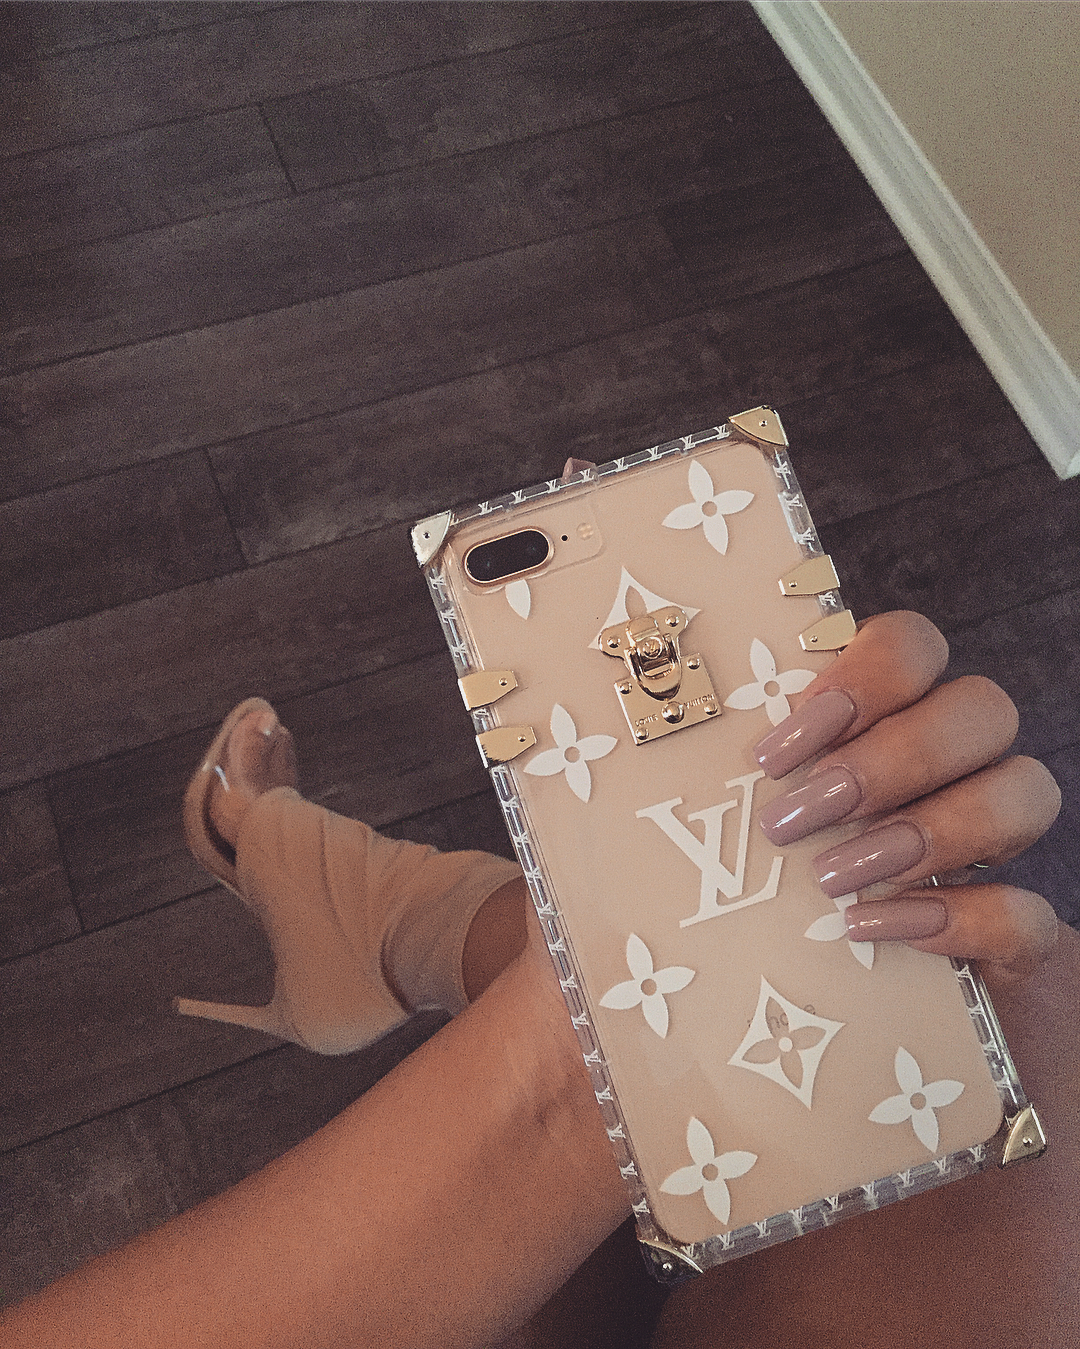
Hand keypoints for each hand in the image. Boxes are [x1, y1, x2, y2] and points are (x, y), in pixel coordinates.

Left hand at [753, 611, 1060, 991]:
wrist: (842, 1003)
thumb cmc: (766, 887)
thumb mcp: (738, 819)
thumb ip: (727, 779)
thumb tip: (646, 760)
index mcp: (897, 715)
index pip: (914, 646)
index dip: (861, 679)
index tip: (779, 749)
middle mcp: (961, 763)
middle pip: (982, 708)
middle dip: (888, 758)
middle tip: (798, 816)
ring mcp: (996, 844)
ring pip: (1027, 791)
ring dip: (926, 829)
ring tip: (830, 876)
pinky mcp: (1013, 932)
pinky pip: (1027, 912)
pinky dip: (957, 918)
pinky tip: (876, 927)